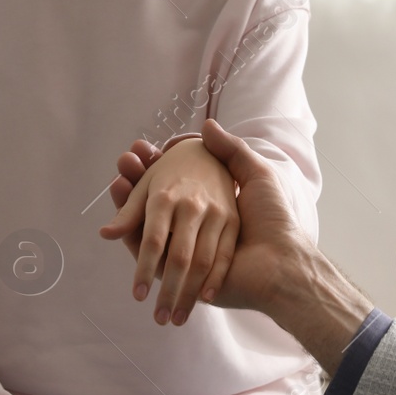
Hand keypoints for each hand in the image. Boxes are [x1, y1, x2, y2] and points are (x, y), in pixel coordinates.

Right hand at [103, 119, 307, 317]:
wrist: (279, 263)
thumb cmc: (273, 219)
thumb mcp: (257, 176)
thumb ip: (232, 152)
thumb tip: (208, 125)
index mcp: (209, 206)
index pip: (172, 181)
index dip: (155, 164)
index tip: (139, 147)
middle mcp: (192, 227)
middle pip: (154, 199)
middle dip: (138, 177)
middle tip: (124, 157)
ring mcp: (179, 249)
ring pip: (142, 219)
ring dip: (127, 197)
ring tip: (117, 175)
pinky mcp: (170, 269)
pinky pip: (139, 245)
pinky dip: (124, 224)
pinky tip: (117, 197)